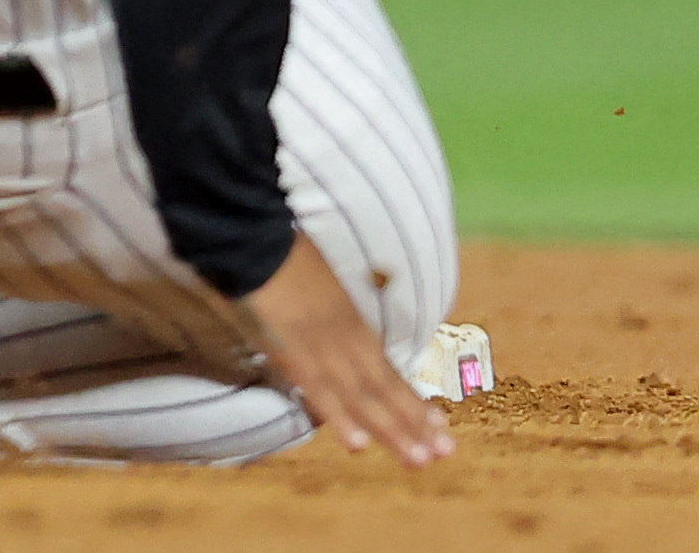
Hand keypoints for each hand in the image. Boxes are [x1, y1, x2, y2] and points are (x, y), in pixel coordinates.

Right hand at [231, 237, 453, 465]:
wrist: (255, 239)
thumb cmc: (284, 252)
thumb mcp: (323, 282)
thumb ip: (334, 312)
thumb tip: (340, 328)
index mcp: (352, 322)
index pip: (388, 370)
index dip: (412, 400)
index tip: (439, 425)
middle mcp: (345, 340)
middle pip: (383, 388)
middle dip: (414, 423)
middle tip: (443, 453)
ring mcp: (321, 348)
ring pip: (363, 397)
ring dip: (392, 430)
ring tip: (419, 459)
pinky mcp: (293, 353)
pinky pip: (319, 391)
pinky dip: (340, 418)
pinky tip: (359, 446)